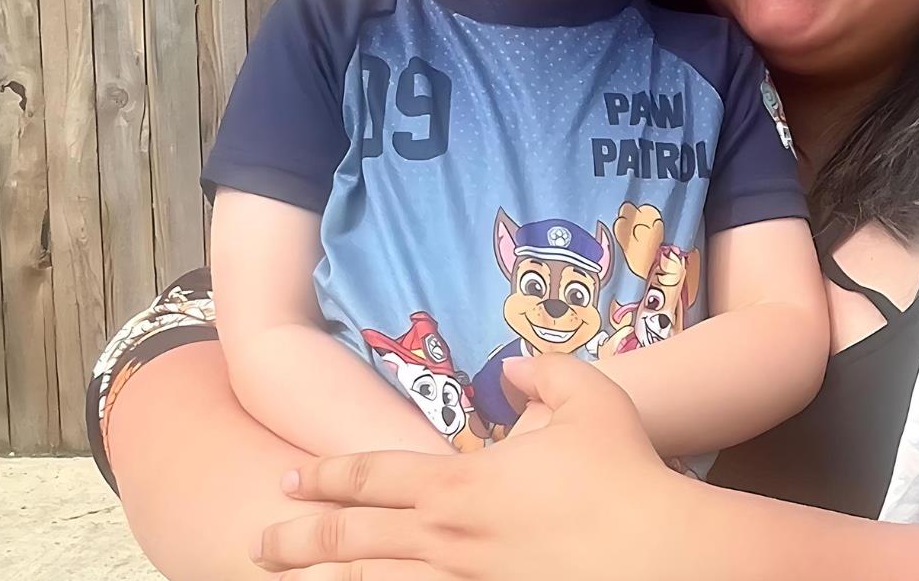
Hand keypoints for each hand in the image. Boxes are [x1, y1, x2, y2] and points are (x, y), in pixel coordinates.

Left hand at [253, 355, 686, 579]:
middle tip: (261, 543)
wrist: (657, 551)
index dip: (328, 477)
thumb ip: (544, 372)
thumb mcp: (589, 396)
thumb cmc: (624, 474)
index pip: (374, 476)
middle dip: (299, 540)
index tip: (293, 479)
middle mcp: (447, 540)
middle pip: (351, 541)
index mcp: (462, 485)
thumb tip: (512, 367)